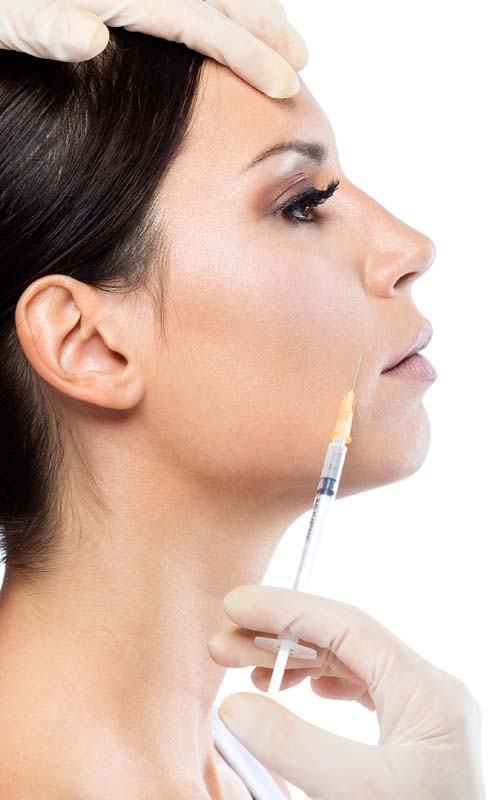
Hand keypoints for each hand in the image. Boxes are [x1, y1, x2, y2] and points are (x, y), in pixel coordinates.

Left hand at [0, 0, 306, 97]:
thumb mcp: (4, 18)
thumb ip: (43, 26)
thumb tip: (93, 38)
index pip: (200, 21)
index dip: (248, 53)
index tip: (287, 83)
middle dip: (265, 26)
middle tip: (302, 59)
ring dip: (249, 5)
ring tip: (281, 30)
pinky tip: (228, 9)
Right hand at [207, 585, 486, 799]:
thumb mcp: (358, 791)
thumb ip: (294, 745)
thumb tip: (233, 705)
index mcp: (428, 689)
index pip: (348, 625)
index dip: (286, 610)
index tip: (236, 604)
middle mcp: (426, 689)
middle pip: (341, 641)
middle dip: (278, 638)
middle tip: (222, 647)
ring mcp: (418, 711)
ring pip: (344, 662)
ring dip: (290, 661)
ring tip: (244, 671)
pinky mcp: (407, 734)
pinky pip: (355, 687)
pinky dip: (313, 682)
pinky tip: (289, 688)